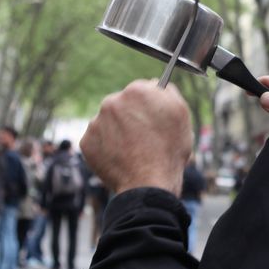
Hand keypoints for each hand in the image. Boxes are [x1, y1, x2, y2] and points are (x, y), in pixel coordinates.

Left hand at [81, 79, 192, 196]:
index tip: (152, 120)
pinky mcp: (86, 142)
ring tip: (133, 150)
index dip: (148, 106)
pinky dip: (107, 147)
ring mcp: (96, 122)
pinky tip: (121, 157)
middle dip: (130, 117)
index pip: (141, 90)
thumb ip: (169, 92)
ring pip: (108, 122)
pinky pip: (98, 140)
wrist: (147, 184)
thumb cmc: (168, 151)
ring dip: (118, 132)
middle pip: (121, 105)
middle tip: (143, 137)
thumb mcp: (181, 116)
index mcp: (136, 91)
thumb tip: (157, 84)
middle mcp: (112, 102)